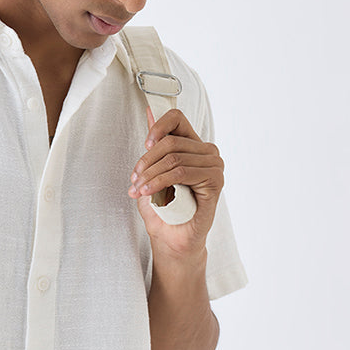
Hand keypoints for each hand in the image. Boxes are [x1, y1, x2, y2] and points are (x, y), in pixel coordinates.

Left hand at [128, 107, 223, 257]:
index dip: (157, 127)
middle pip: (170, 142)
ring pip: (173, 158)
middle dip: (146, 162)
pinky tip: (148, 192)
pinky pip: (181, 173)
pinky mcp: (215, 182)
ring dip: (150, 175)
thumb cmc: (163, 208)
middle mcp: (207, 152)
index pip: (177, 117)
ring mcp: (214, 166)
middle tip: (134, 180)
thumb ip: (153, 144)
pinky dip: (160, 182)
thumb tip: (149, 110)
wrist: (172, 239)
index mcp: (193, 145)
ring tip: (138, 190)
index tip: (145, 146)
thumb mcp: (152, 171)